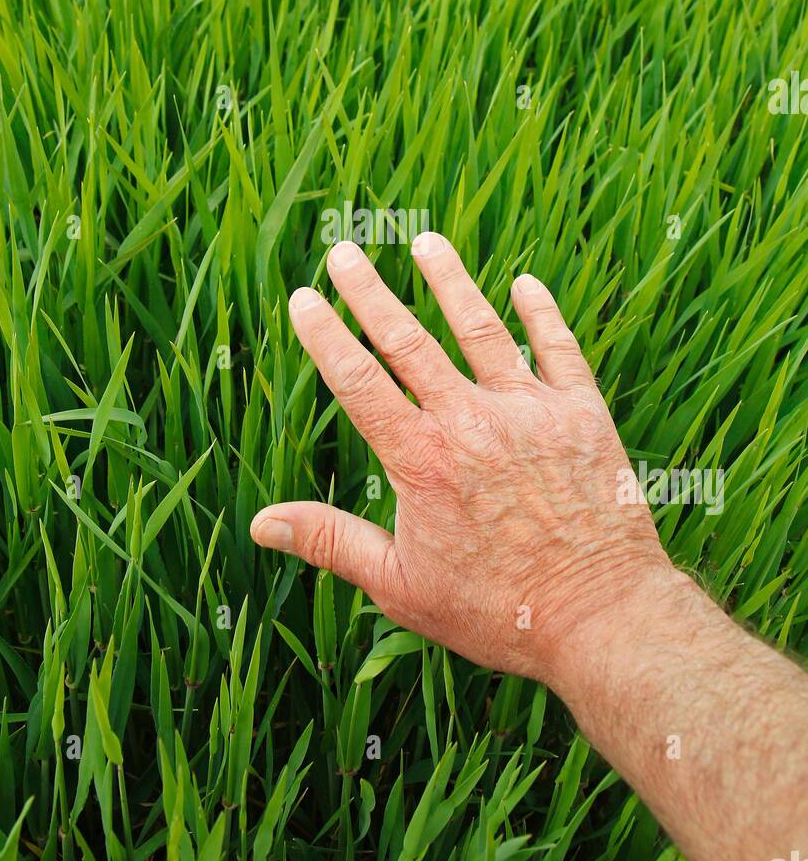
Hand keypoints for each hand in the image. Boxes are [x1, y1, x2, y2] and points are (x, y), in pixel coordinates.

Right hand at [251, 234, 675, 691]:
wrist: (601, 618)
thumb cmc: (497, 612)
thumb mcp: (401, 587)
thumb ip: (331, 543)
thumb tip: (260, 523)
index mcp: (422, 460)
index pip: (359, 382)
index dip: (326, 336)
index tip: (304, 297)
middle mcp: (471, 422)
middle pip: (410, 341)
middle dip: (371, 293)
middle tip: (345, 251)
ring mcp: (530, 411)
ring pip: (481, 328)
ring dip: (451, 282)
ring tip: (426, 242)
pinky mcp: (582, 414)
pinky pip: (559, 349)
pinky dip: (542, 312)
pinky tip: (525, 282)